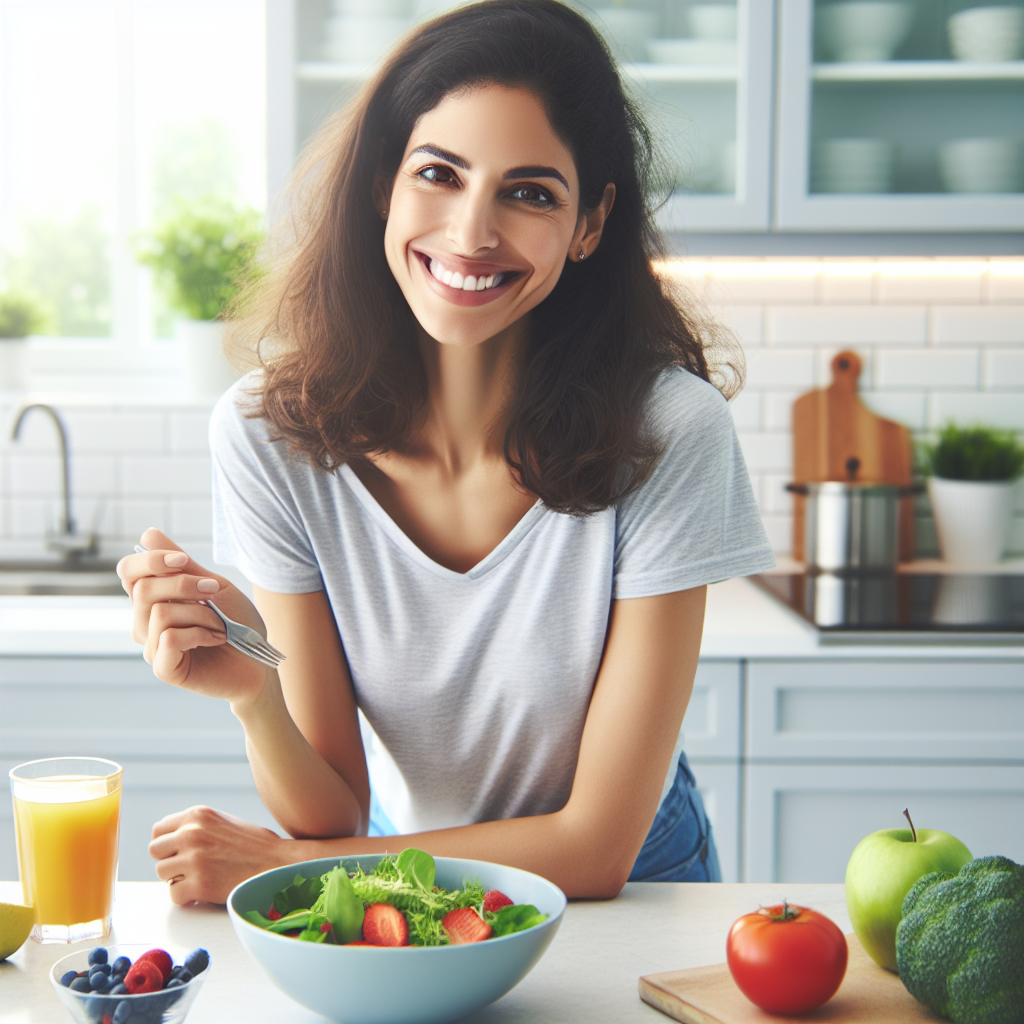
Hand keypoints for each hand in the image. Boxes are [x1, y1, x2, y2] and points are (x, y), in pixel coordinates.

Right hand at [117, 527, 268, 703]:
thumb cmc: (238, 622)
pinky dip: (199, 633)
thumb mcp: (213, 585)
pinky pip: (168, 638)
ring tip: (220, 624)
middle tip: (214, 592)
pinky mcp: (163, 668)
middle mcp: (145, 622)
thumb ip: (182, 564)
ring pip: (159, 613)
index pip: (128, 571)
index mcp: (155, 599)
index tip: (183, 560)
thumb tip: (148, 534)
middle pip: (143, 589)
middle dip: (184, 585)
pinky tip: (216, 639)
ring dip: (200, 613)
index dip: (150, 560)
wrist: (259, 659)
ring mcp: (152, 646)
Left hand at [149, 805, 290, 904]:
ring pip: (162, 873)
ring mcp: (194, 859)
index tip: (177, 852)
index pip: (158, 830)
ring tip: (200, 877)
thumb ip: (195, 826)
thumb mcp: (222, 822)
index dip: (167, 844)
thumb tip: (166, 839)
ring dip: (178, 878)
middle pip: (155, 851)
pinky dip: (186, 897)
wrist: (278, 863)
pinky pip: (174, 894)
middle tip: (188, 867)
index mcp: (197, 815)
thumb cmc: (254, 844)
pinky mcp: (199, 884)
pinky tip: (203, 892)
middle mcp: (192, 833)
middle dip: (170, 860)